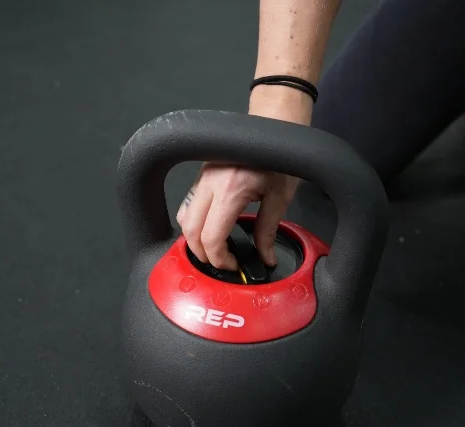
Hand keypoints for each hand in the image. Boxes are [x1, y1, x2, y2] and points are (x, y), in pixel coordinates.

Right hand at [176, 86, 312, 269]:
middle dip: (202, 254)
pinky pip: (188, 205)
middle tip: (222, 262)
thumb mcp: (280, 196)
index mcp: (231, 189)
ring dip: (194, 239)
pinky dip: (193, 223)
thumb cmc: (280, 156)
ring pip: (184, 218)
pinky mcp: (200, 176)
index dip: (219, 258)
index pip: (211, 236)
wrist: (272, 125)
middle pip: (190, 231)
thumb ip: (268, 230)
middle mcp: (209, 183)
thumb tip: (265, 257)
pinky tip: (209, 229)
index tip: (233, 264)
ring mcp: (201, 178)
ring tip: (214, 249)